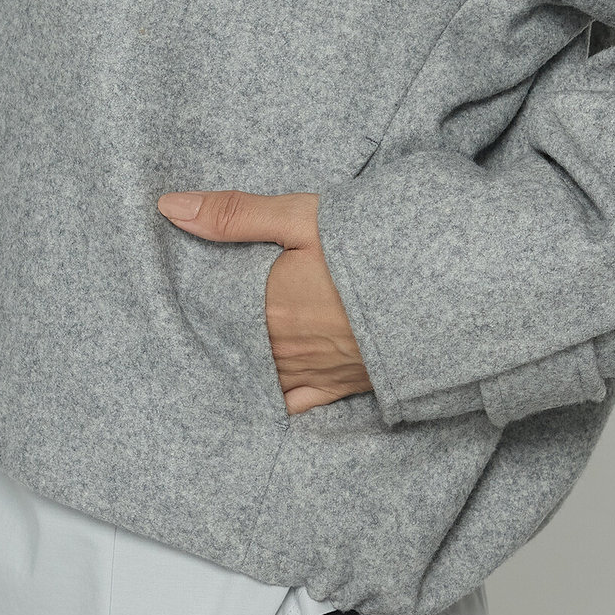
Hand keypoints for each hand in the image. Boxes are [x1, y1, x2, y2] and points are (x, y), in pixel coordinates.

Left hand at [157, 189, 372, 414]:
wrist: (445, 292)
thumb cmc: (371, 252)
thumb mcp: (303, 219)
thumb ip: (236, 215)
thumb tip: (170, 207)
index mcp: (267, 308)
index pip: (211, 312)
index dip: (195, 303)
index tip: (183, 295)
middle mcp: (281, 349)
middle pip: (232, 345)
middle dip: (215, 333)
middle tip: (199, 321)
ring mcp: (309, 373)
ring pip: (254, 377)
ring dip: (237, 365)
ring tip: (220, 352)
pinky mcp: (338, 388)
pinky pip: (291, 406)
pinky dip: (269, 401)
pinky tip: (254, 394)